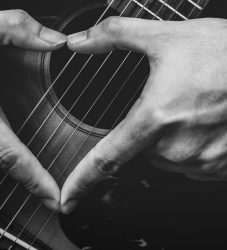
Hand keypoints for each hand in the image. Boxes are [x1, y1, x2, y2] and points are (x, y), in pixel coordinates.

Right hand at [0, 10, 65, 210]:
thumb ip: (17, 30)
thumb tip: (57, 41)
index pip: (12, 156)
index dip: (35, 180)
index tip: (53, 199)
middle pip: (0, 164)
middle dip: (25, 179)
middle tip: (48, 195)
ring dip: (11, 168)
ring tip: (37, 182)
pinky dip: (2, 152)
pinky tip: (11, 152)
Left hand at [61, 17, 226, 212]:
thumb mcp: (167, 36)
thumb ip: (115, 36)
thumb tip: (81, 41)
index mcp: (157, 118)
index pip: (107, 159)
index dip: (83, 181)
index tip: (69, 199)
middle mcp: (180, 148)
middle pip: (146, 150)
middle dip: (152, 129)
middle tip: (177, 102)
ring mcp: (206, 163)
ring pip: (172, 159)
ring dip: (177, 140)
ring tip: (200, 110)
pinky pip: (199, 164)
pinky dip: (200, 148)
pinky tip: (215, 124)